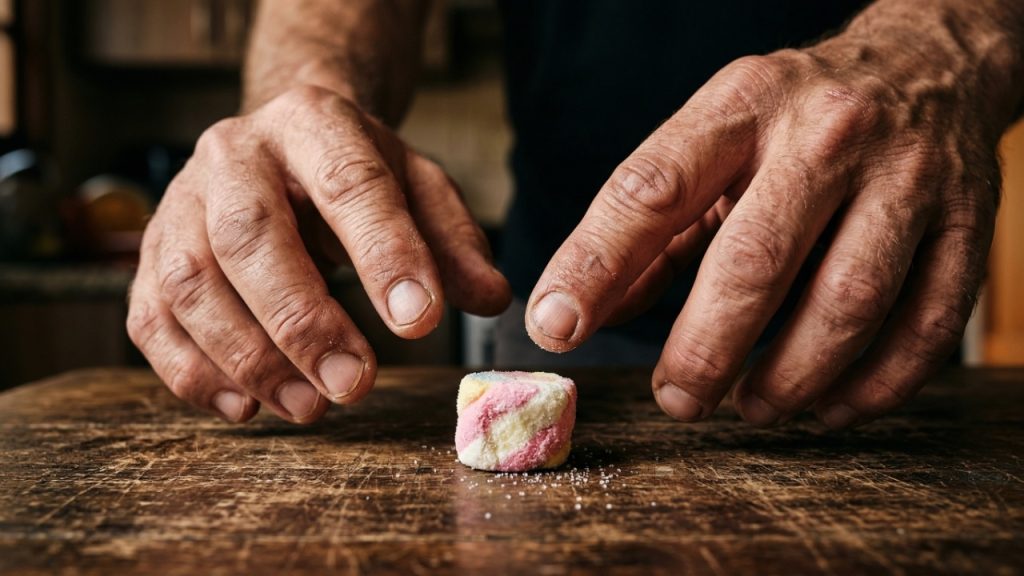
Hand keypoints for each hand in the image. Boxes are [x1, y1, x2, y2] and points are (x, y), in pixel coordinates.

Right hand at [128, 86, 510, 422]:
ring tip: (309, 408)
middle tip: (355, 385)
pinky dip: (192, 374)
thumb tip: (490, 298)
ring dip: (248, 358)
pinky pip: (151, 318)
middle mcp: (233, 155)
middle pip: (249, 236)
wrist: (279, 143)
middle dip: (302, 321)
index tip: (419, 322)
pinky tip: (246, 407)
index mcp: (312, 124)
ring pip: (191, 282)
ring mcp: (180, 203)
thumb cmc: (353, 173)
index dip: (384, 254)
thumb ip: (453, 240)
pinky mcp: (151, 255)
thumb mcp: (417, 186)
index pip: (348, 184)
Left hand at [526, 30, 1010, 427]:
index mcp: (742, 107)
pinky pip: (925, 325)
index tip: (556, 326)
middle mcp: (826, 134)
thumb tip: (576, 313)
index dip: (597, 263)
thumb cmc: (796, 121)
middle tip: (677, 398)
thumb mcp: (711, 146)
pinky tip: (828, 405)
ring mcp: (907, 177)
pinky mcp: (968, 223)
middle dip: (705, 349)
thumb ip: (647, 233)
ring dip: (790, 377)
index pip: (653, 188)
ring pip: (847, 302)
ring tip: (751, 405)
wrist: (929, 65)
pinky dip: (873, 385)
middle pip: (755, 260)